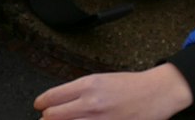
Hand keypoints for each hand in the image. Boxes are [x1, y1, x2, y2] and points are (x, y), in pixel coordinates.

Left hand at [34, 65, 192, 119]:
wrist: (156, 93)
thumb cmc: (132, 86)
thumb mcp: (102, 79)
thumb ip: (80, 90)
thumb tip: (61, 100)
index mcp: (88, 85)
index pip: (52, 97)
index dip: (41, 103)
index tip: (38, 105)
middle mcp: (90, 103)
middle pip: (53, 116)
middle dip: (46, 119)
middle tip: (46, 119)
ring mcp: (98, 119)